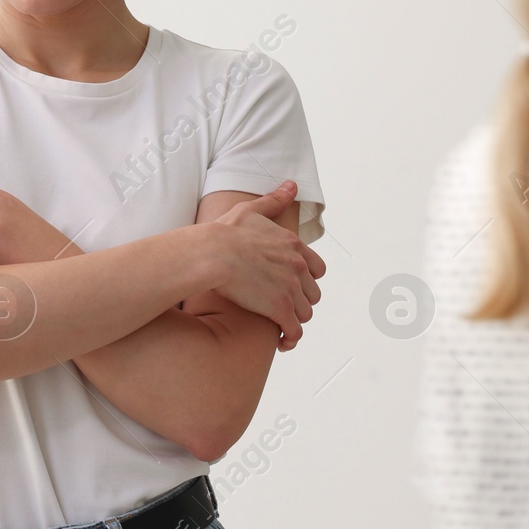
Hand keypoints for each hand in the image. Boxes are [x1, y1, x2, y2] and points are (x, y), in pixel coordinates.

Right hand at [202, 181, 324, 349]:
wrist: (212, 254)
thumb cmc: (225, 232)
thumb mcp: (252, 210)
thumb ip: (275, 200)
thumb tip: (292, 185)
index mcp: (293, 245)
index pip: (316, 269)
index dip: (305, 280)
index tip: (291, 286)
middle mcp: (298, 266)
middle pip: (312, 293)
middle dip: (300, 302)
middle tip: (281, 307)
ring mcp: (291, 288)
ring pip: (305, 313)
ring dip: (294, 320)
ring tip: (281, 326)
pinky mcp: (280, 309)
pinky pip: (295, 330)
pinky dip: (291, 339)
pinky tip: (282, 343)